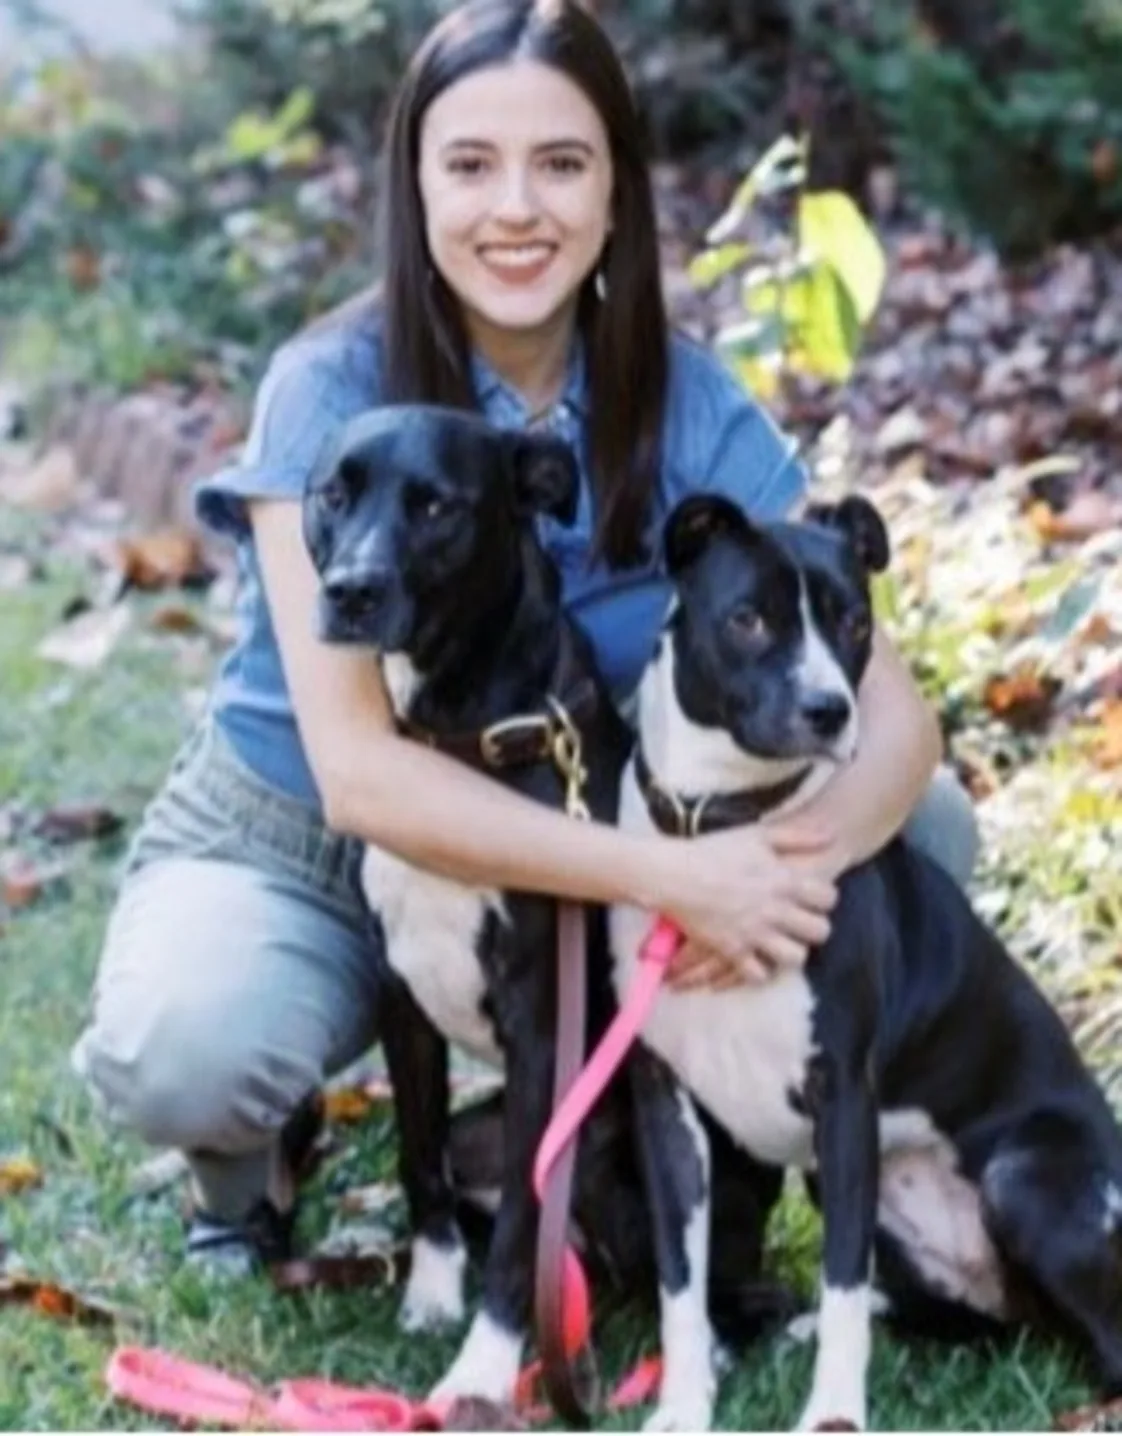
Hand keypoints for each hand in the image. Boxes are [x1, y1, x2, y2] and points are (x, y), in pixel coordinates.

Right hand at [653, 820, 837, 988]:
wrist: (673, 874)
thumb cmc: (713, 850)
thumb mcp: (756, 835)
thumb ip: (797, 836)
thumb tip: (832, 835)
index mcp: (783, 880)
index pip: (828, 898)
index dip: (825, 899)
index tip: (813, 898)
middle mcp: (775, 910)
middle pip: (820, 932)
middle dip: (814, 929)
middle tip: (800, 924)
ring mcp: (755, 933)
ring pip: (796, 958)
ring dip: (791, 952)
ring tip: (781, 944)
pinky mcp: (733, 951)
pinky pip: (759, 974)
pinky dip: (758, 970)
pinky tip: (754, 959)